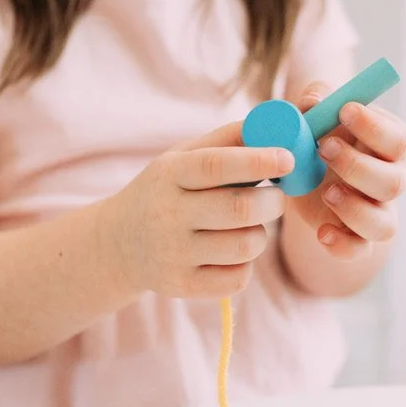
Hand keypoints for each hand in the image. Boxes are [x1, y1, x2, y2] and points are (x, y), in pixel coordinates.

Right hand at [107, 123, 293, 299]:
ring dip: (261, 233)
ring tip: (248, 225)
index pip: (216, 165)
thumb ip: (227, 140)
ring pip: (246, 245)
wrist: (117, 243)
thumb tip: (277, 120)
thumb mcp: (182, 158)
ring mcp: (173, 254)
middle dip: (273, 201)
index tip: (288, 158)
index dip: (258, 160)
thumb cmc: (165, 191)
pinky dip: (245, 264)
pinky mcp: (182, 286)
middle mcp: (167, 214)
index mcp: (169, 174)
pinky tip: (230, 251)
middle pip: (240, 208)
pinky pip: (238, 278)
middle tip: (276, 196)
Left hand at [286, 82, 405, 258]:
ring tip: (326, 192)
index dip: (375, 126)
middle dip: (358, 166)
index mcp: (387, 147)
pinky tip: (321, 231)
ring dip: (354, 208)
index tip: (344, 111)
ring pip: (385, 224)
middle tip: (323, 148)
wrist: (303, 173)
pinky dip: (342, 245)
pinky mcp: (355, 237)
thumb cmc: (319, 135)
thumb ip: (316, 101)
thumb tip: (313, 101)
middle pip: (395, 182)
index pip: (399, 139)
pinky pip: (360, 250)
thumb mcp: (315, 114)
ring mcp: (376, 212)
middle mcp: (389, 180)